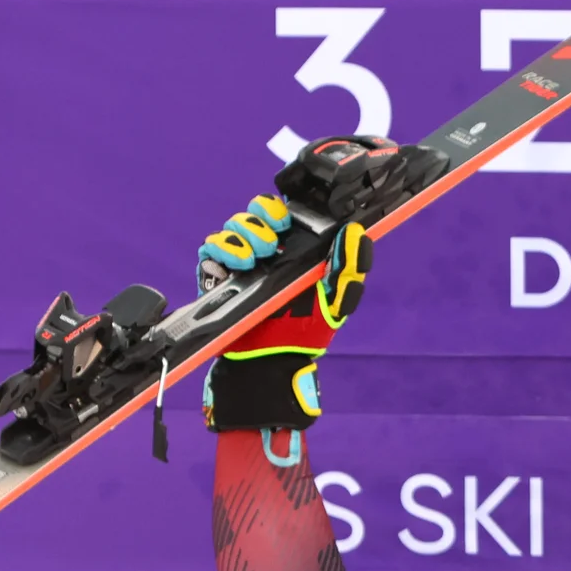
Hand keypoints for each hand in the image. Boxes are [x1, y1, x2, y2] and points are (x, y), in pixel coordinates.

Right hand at [197, 137, 394, 432]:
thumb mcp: (336, 302)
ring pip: (235, 224)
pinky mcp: (217, 274)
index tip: (291, 214)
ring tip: (259, 256)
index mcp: (296, 251)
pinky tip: (238, 266)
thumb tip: (358, 233)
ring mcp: (242, 261)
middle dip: (265, 216)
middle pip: (259, 210)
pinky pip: (212, 246)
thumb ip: (348, 269)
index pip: (288, 212)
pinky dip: (223, 250)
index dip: (286, 205)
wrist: (269, 366)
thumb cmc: (305, 335)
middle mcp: (269, 252)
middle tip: (276, 237)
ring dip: (247, 234)